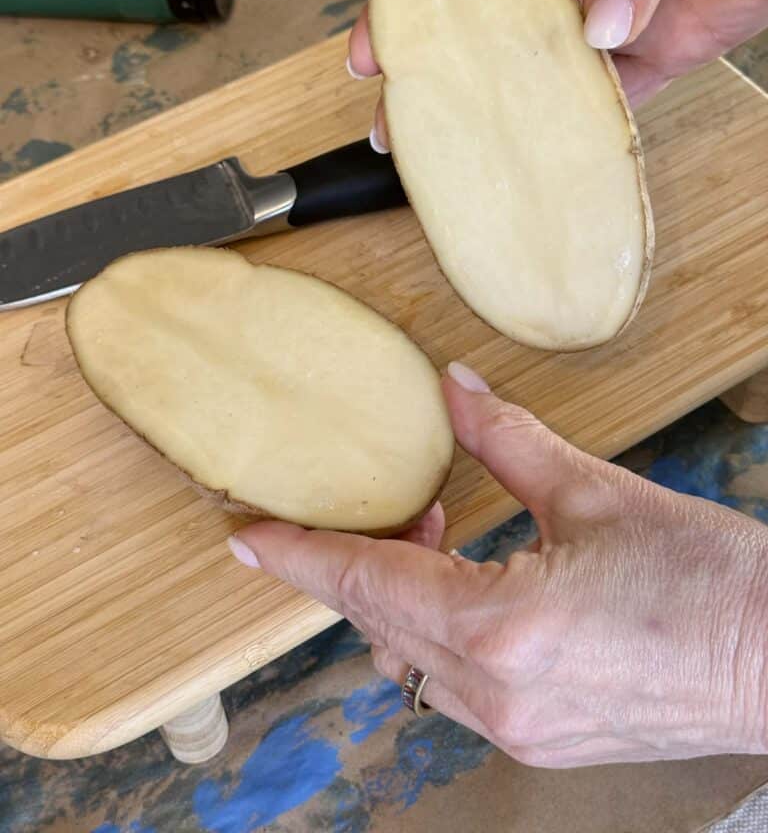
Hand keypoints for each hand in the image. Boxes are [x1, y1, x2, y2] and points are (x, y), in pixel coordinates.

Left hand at [228, 362, 767, 767]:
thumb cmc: (708, 580)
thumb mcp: (596, 493)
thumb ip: (507, 442)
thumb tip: (454, 393)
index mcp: (501, 627)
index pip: (366, 585)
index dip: (298, 555)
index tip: (246, 539)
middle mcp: (496, 694)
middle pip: (379, 625)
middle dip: (367, 564)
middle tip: (406, 510)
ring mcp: (517, 729)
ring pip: (411, 662)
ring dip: (405, 601)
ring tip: (447, 541)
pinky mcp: (540, 741)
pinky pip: (453, 689)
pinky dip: (442, 636)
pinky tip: (481, 592)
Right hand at [350, 0, 767, 129]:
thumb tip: (599, 26)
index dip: (412, 3)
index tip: (376, 48)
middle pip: (488, 31)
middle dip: (440, 77)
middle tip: (400, 123)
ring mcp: (609, 17)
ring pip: (540, 76)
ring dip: (503, 115)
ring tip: (460, 153)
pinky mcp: (655, 55)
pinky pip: (610, 102)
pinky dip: (582, 133)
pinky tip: (545, 157)